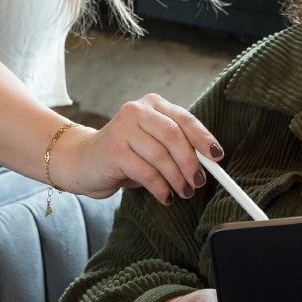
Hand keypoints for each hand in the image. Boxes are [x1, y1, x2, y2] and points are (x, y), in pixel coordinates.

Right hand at [60, 93, 222, 204]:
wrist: (83, 161)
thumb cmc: (126, 154)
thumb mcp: (153, 144)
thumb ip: (177, 146)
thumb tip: (209, 162)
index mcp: (153, 104)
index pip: (185, 118)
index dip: (204, 138)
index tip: (217, 157)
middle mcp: (137, 110)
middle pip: (174, 136)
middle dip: (191, 162)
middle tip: (199, 182)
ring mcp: (123, 128)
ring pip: (161, 156)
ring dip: (177, 179)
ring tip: (183, 192)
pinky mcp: (114, 150)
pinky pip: (146, 173)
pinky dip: (161, 188)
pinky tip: (165, 196)